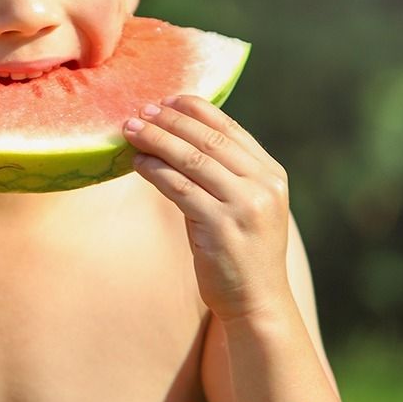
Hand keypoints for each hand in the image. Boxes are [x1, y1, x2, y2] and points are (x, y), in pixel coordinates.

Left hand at [122, 95, 291, 324]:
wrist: (257, 302)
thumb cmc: (243, 251)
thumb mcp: (246, 205)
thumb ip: (225, 172)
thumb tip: (178, 134)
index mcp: (272, 174)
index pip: (231, 129)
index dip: (197, 110)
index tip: (168, 99)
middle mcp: (263, 185)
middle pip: (208, 140)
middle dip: (170, 121)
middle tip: (141, 111)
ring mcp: (244, 206)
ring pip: (190, 159)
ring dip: (156, 140)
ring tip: (130, 130)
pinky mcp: (220, 227)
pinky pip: (179, 188)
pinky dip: (155, 171)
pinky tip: (137, 163)